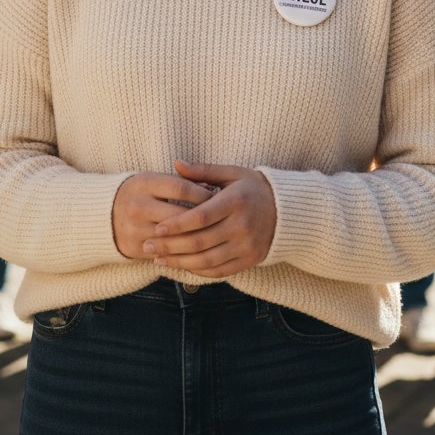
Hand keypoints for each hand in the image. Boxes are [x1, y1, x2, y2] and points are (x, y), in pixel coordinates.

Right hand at [111, 172, 214, 259]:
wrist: (103, 214)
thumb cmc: (139, 192)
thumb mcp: (154, 179)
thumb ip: (181, 181)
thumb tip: (211, 185)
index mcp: (144, 183)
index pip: (182, 188)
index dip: (203, 193)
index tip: (217, 196)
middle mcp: (137, 206)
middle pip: (180, 215)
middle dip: (204, 218)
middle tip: (221, 218)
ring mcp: (135, 228)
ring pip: (175, 238)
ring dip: (196, 237)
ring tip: (213, 234)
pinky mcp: (134, 248)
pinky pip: (165, 253)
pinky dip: (183, 252)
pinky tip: (198, 249)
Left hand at [141, 160, 276, 278]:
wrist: (285, 210)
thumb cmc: (252, 188)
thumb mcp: (231, 173)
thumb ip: (202, 171)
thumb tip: (176, 163)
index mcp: (235, 202)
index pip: (200, 217)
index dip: (176, 225)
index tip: (156, 228)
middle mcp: (241, 226)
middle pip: (199, 242)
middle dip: (170, 247)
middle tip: (148, 247)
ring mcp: (246, 246)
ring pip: (206, 261)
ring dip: (179, 262)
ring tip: (158, 260)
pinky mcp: (249, 260)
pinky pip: (219, 271)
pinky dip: (197, 271)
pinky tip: (180, 266)